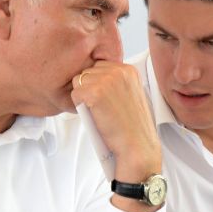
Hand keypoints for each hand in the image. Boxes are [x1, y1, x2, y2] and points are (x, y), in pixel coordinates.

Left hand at [71, 61, 161, 183]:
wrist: (137, 145)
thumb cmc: (133, 126)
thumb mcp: (131, 94)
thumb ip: (116, 83)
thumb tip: (94, 78)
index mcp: (129, 70)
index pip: (100, 66)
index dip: (97, 84)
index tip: (105, 100)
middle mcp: (119, 70)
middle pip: (88, 72)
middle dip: (89, 89)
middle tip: (102, 108)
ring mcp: (106, 80)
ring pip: (78, 82)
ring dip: (83, 97)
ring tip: (98, 112)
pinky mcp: (95, 92)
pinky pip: (75, 94)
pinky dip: (79, 107)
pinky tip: (94, 116)